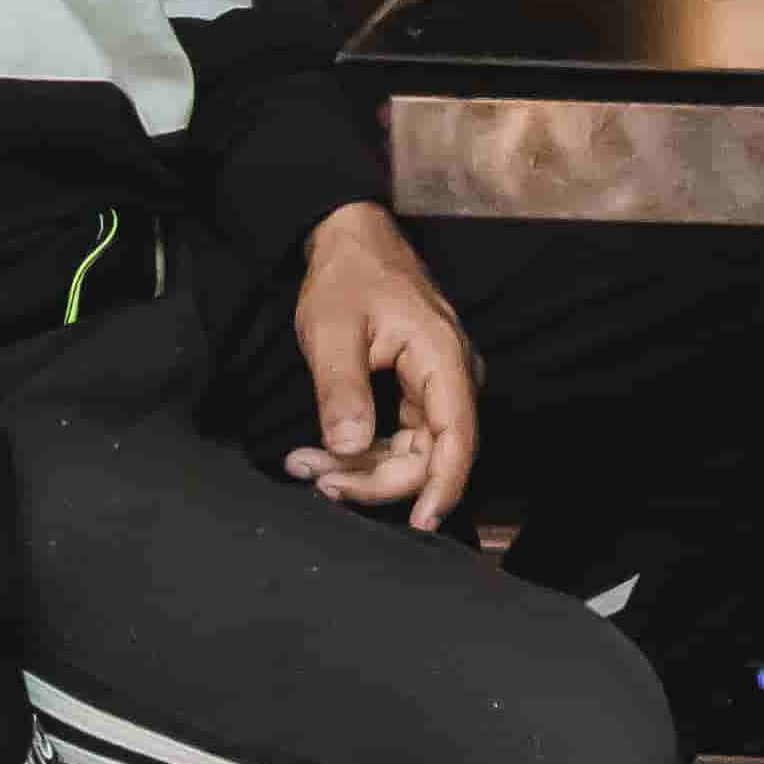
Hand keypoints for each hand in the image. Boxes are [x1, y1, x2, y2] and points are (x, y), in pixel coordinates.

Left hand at [286, 202, 479, 524]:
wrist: (351, 239)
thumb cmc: (348, 276)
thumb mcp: (332, 330)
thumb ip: (341, 390)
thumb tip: (348, 447)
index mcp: (441, 355)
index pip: (457, 436)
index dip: (442, 486)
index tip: (420, 523)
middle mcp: (451, 376)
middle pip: (429, 454)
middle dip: (373, 477)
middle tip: (313, 474)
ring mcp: (436, 387)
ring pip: (412, 453)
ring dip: (362, 469)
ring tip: (305, 463)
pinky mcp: (418, 394)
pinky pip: (399, 440)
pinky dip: (363, 453)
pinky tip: (323, 453)